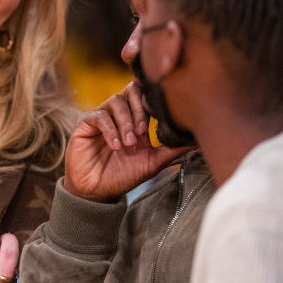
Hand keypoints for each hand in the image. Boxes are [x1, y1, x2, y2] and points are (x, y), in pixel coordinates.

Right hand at [63, 81, 189, 201]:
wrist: (96, 191)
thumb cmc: (122, 176)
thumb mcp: (153, 163)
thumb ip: (172, 149)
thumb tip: (196, 140)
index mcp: (136, 120)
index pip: (146, 96)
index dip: (152, 100)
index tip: (159, 114)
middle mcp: (119, 114)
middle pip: (131, 90)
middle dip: (140, 108)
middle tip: (143, 131)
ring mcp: (102, 117)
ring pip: (116, 101)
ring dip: (125, 121)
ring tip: (129, 143)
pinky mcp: (85, 123)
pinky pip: (99, 116)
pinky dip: (110, 130)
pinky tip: (116, 146)